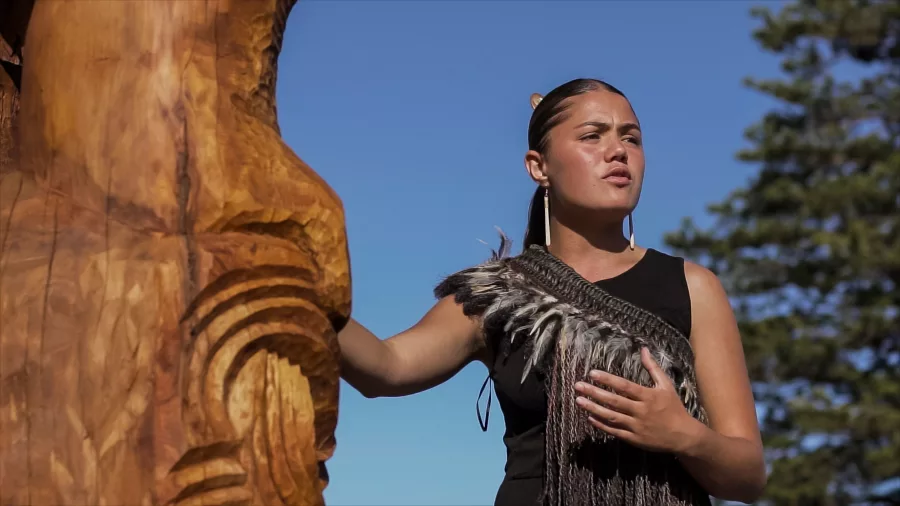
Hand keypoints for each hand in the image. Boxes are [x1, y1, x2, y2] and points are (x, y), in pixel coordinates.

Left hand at [574, 347, 704, 453]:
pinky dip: (602, 425)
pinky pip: (615, 431)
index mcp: (648, 396)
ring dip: (593, 408)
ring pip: (611, 417)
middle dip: (594, 393)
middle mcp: (641, 411)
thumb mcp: (666, 385)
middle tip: (578, 386)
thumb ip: (653, 368)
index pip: (624, 386)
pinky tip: (590, 417)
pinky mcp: (634, 439)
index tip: (592, 373)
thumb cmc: (674, 408)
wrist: (683, 435)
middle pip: (614, 401)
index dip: (608, 379)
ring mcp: (637, 426)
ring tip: (578, 401)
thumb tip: (644, 349)